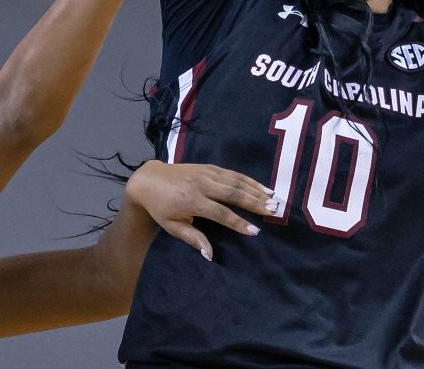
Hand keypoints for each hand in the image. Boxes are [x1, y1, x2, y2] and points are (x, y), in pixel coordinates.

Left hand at [126, 160, 274, 260]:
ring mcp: (207, 173)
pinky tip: (262, 187)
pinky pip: (233, 173)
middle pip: (233, 194)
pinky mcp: (209, 167)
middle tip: (273, 211)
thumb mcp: (172, 226)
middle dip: (254, 202)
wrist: (149, 179)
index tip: (255, 231)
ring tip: (273, 200)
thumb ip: (193, 238)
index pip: (220, 213)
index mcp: (191, 201)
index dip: (238, 222)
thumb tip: (210, 256)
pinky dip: (249, 180)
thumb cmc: (160, 207)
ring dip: (256, 190)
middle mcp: (201, 185)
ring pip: (236, 181)